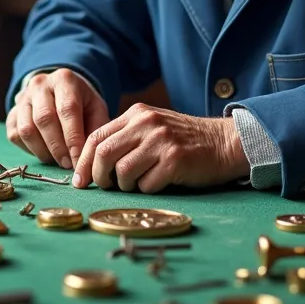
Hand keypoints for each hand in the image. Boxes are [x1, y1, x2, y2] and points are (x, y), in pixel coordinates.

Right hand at [6, 69, 109, 168]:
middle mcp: (40, 84)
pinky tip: (44, 152)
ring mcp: (22, 97)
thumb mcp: (96, 108)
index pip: (67, 109)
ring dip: (42, 151)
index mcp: (64, 79)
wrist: (58, 89)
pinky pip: (14, 135)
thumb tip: (89, 157)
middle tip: (68, 165)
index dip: (73, 138)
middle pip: (44, 119)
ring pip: (26, 129)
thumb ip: (96, 129)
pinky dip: (29, 150)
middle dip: (57, 147)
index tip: (79, 161)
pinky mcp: (12, 112)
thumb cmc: (81, 102)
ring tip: (57, 160)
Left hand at [73, 103, 248, 192]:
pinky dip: (148, 189)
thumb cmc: (184, 140)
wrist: (224, 142)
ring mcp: (161, 141)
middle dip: (98, 176)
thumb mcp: (152, 127)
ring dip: (125, 185)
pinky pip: (146, 184)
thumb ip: (125, 137)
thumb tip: (93, 164)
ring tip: (138, 183)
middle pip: (104, 153)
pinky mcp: (175, 160)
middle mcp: (146, 123)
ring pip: (123, 171)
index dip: (84, 162)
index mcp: (136, 114)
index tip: (80, 180)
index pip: (96, 137)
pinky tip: (160, 182)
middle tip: (104, 187)